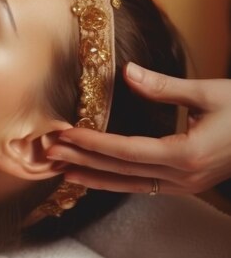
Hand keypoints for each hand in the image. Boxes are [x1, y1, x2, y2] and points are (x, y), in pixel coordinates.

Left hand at [47, 62, 230, 194]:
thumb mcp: (209, 92)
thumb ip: (163, 86)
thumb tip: (126, 71)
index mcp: (186, 153)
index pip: (126, 151)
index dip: (93, 143)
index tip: (66, 134)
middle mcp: (182, 176)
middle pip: (120, 170)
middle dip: (82, 160)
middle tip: (49, 152)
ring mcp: (184, 184)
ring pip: (129, 184)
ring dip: (93, 175)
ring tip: (61, 170)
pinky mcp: (185, 183)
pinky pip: (141, 186)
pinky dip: (114, 180)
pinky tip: (94, 176)